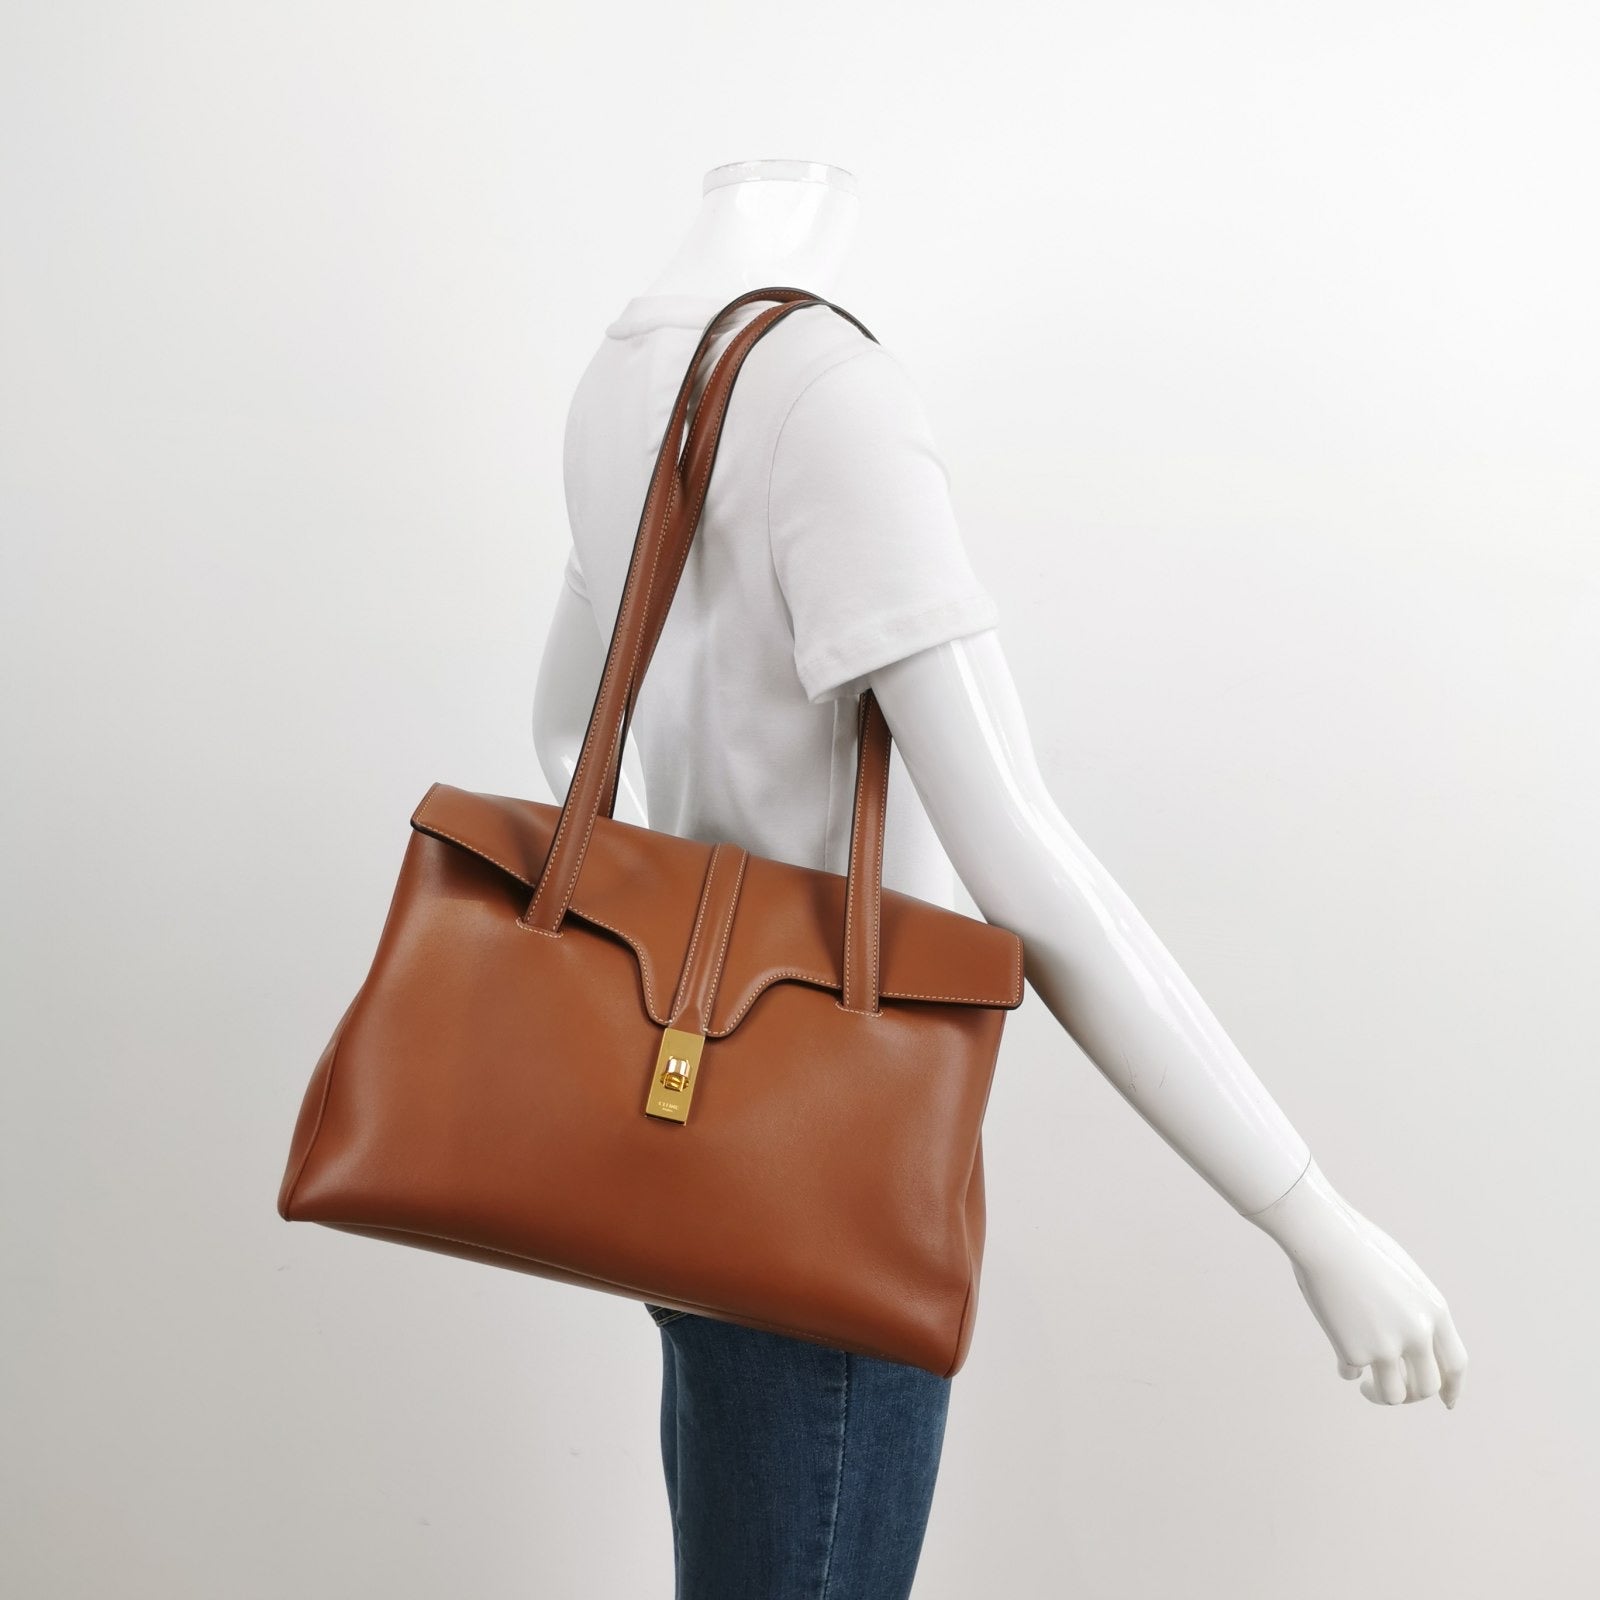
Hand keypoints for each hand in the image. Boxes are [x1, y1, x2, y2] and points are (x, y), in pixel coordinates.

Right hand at [1246, 1159, 1468, 1407]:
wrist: (1325, 1239)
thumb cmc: (1359, 1248)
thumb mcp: (1403, 1279)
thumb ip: (1415, 1313)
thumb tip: (1411, 1350)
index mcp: (1435, 1311)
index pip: (1455, 1364)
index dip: (1453, 1388)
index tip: (1446, 1402)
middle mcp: (1418, 1333)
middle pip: (1425, 1387)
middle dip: (1411, 1396)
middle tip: (1392, 1389)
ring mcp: (1386, 1344)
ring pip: (1393, 1395)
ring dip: (1379, 1396)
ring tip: (1367, 1388)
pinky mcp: (1354, 1350)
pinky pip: (1352, 1373)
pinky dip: (1346, 1369)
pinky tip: (1339, 1357)